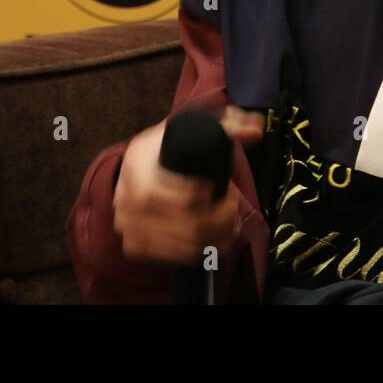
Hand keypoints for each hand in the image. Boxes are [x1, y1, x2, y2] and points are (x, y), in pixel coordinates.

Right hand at [111, 107, 262, 264]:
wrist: (138, 167)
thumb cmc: (169, 146)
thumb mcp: (193, 127)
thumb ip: (228, 126)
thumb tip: (256, 130)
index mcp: (137, 168)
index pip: (171, 195)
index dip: (199, 196)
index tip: (220, 187)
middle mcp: (126, 199)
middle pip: (183, 222)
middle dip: (219, 218)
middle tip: (233, 207)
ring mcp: (128, 226)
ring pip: (180, 243)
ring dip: (214, 237)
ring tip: (230, 223)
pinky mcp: (134, 245)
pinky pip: (170, 256)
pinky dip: (197, 252)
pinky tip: (214, 240)